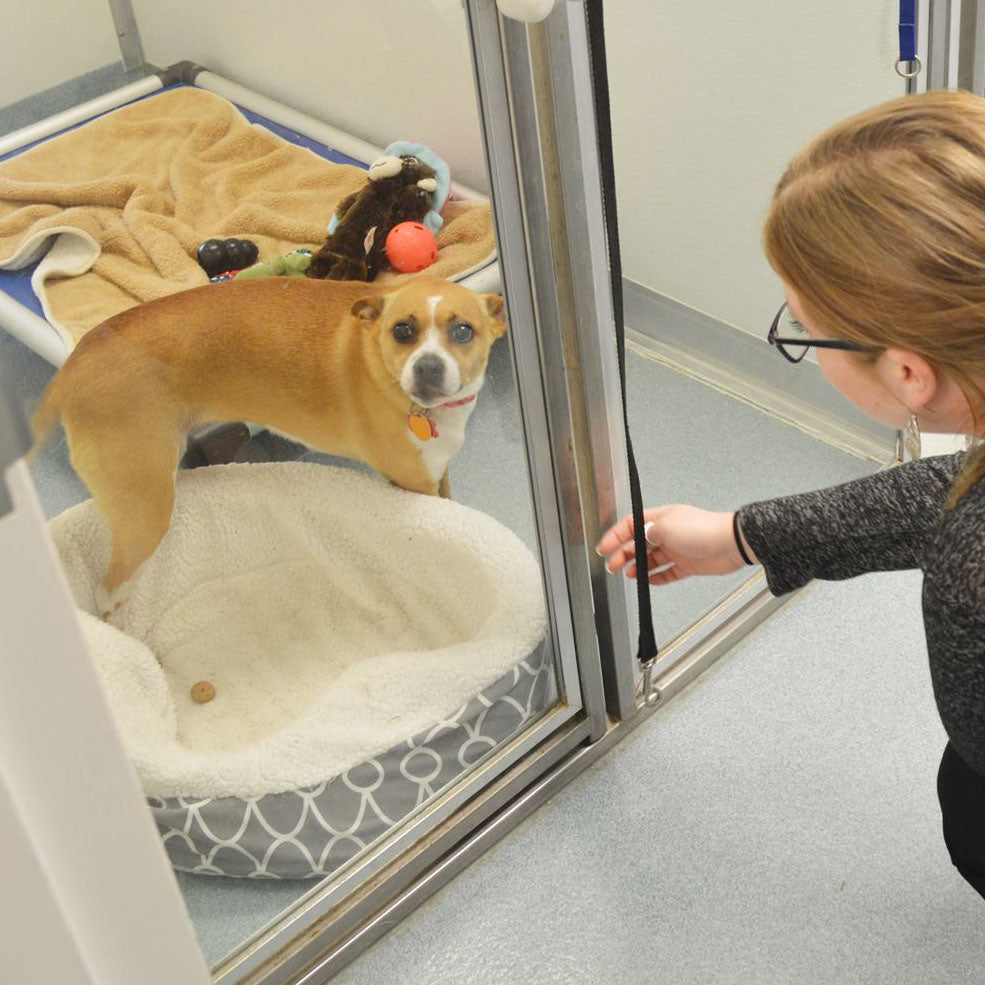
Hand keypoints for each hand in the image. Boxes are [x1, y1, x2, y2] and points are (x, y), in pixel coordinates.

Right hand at [595, 505, 755, 586]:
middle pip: (639, 544)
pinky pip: (668, 572)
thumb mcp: (665, 527)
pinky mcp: (688, 564)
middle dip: (623, 554)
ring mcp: (678, 548)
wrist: (730, 543)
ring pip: (651, 559)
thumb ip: (647, 534)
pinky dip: (657, 578)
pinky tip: (648, 581)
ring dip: (638, 567)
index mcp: (661, 518)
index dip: (615, 536)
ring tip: (628, 574)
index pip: (631, 525)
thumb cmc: (702, 530)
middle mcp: (668, 532)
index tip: (603, 548)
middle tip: (612, 566)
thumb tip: (638, 540)